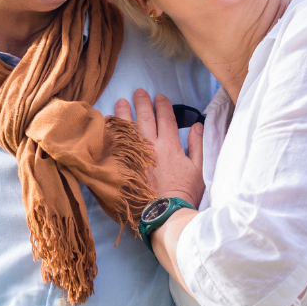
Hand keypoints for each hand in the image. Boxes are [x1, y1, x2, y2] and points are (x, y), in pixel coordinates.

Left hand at [115, 89, 204, 207]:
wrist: (163, 214)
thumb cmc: (183, 195)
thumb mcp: (199, 171)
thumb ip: (198, 146)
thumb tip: (197, 126)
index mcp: (170, 146)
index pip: (166, 118)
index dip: (163, 105)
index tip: (159, 96)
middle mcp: (150, 146)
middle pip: (145, 117)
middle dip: (143, 102)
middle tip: (139, 91)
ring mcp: (134, 155)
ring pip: (127, 127)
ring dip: (124, 112)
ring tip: (121, 101)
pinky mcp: (121, 164)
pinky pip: (114, 142)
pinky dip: (111, 131)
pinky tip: (108, 124)